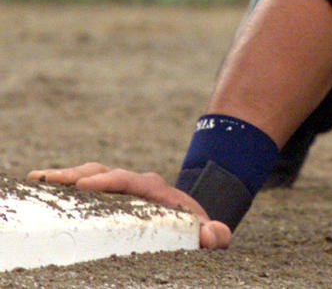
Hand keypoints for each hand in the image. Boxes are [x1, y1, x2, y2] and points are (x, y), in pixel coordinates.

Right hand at [26, 163, 232, 249]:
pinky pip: (86, 187)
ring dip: (66, 176)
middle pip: (105, 173)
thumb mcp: (209, 234)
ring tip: (39, 179)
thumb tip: (212, 235)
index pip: (132, 181)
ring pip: (92, 176)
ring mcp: (122, 190)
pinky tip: (40, 187)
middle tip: (50, 180)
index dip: (109, 182)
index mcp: (158, 192)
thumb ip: (214, 235)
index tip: (85, 186)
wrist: (193, 222)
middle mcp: (137, 186)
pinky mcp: (111, 198)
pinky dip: (65, 186)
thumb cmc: (197, 231)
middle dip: (78, 175)